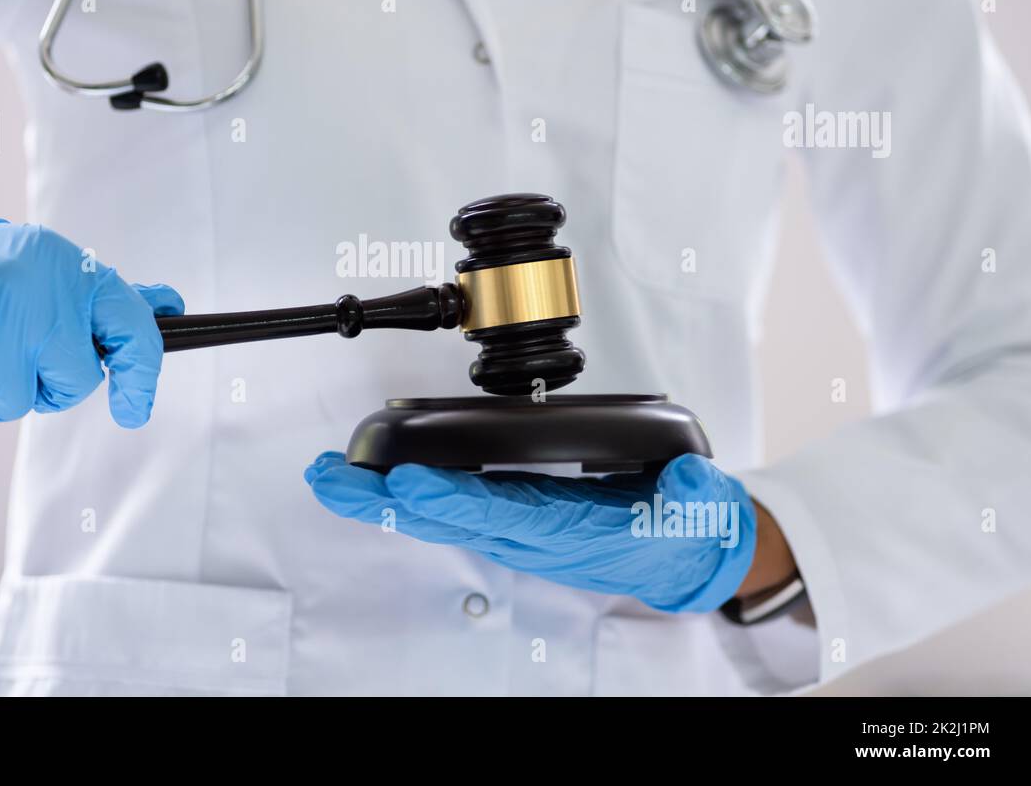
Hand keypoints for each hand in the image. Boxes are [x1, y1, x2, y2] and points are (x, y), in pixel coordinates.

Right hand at [0, 175, 181, 426]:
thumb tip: (168, 307)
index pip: (131, 325)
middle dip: (40, 383)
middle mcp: (37, 293)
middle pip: (73, 383)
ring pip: (14, 403)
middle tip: (2, 348)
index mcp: (65, 267)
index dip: (143, 373)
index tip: (135, 407)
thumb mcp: (37, 264)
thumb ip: (98, 296)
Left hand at [305, 451, 756, 612]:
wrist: (676, 556)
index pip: (505, 516)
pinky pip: (448, 509)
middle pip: (447, 519)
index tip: (408, 484)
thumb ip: (696, 496)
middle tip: (330, 477)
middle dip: (385, 502)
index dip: (453, 502)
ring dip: (380, 498)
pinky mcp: (508, 519)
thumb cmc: (677, 529)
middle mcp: (531, 536)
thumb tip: (691, 483)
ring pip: (437, 516)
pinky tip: (370, 482)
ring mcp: (514, 531)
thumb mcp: (700, 511)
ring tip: (331, 474)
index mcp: (572, 533)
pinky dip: (404, 496)